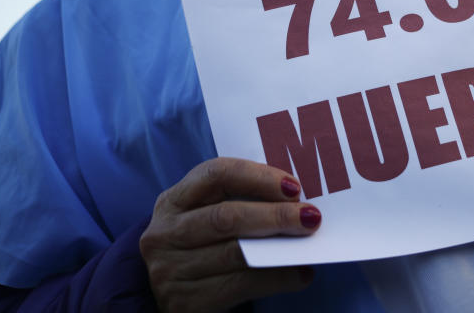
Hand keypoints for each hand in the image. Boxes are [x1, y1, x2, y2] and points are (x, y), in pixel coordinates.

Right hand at [139, 157, 320, 311]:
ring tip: (310, 244)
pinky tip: (300, 274)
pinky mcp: (186, 302)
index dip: (257, 176)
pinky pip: (240, 286)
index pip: (215, 174)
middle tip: (311, 217)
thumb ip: (236, 203)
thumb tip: (295, 199)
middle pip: (226, 217)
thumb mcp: (202, 217)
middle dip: (274, 215)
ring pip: (235, 253)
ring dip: (280, 248)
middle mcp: (165, 234)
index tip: (293, 186)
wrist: (162, 299)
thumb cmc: (198, 246)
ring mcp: (170, 271)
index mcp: (173, 201)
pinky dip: (277, 279)